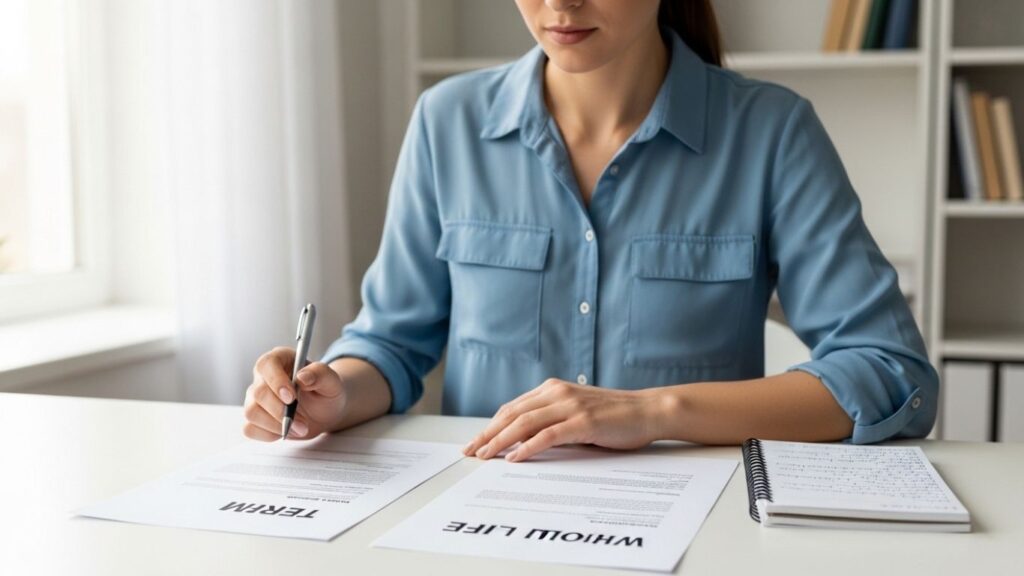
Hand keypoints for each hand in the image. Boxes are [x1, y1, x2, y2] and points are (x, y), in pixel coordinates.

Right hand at [242, 346, 347, 440]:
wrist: (326, 411)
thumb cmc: (326, 392)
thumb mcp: (332, 381)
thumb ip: (320, 374)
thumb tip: (302, 377)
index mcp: (280, 359)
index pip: (267, 365)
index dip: (276, 381)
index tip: (291, 398)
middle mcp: (263, 377)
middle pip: (258, 393)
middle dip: (280, 411)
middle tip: (302, 424)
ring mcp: (255, 398)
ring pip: (252, 412)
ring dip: (276, 425)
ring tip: (300, 428)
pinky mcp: (255, 418)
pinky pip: (250, 429)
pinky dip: (269, 434)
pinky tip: (286, 431)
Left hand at [461, 379, 666, 461]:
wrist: (648, 411)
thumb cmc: (614, 416)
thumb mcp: (577, 413)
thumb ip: (553, 420)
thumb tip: (523, 441)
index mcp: (553, 389)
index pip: (513, 408)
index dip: (491, 425)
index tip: (476, 441)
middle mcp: (557, 393)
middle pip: (512, 414)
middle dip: (487, 434)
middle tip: (471, 451)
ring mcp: (570, 405)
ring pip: (524, 423)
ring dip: (500, 441)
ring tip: (485, 456)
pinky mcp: (582, 421)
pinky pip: (547, 435)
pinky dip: (527, 447)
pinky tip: (514, 458)